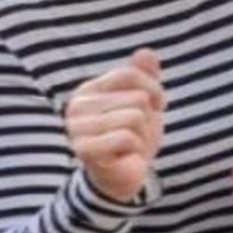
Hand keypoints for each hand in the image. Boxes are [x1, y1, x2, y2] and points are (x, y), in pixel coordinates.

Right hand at [65, 48, 166, 203]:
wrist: (122, 180)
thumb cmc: (132, 138)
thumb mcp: (144, 104)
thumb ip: (144, 77)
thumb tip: (147, 52)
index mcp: (89, 90)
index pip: (129, 74)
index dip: (152, 91)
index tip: (155, 108)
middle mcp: (77, 105)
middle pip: (136, 98)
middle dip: (148, 120)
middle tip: (136, 137)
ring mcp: (77, 127)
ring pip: (134, 117)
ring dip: (143, 137)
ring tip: (130, 148)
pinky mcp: (83, 149)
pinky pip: (127, 137)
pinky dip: (136, 150)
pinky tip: (126, 158)